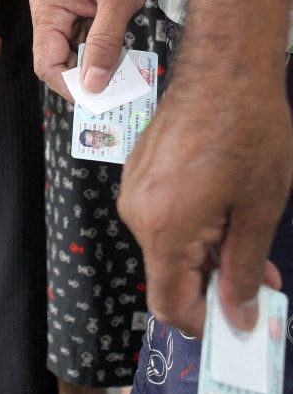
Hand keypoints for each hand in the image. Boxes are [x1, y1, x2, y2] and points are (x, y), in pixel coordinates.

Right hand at [30, 0, 159, 99]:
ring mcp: (64, 9)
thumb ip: (104, 44)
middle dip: (83, 79)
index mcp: (48, 8)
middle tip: (114, 94)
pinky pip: (85, 39)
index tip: (98, 99)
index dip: (69, 85)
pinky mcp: (80, 7)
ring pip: (73, 52)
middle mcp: (49, 11)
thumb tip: (92, 85)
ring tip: (121, 78)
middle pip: (57, 61)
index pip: (47, 63)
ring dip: (95, 66)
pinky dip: (101, 51)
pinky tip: (120, 58)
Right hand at [118, 74, 290, 337]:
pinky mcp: (139, 172)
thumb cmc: (246, 131)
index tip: (236, 324)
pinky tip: (225, 209)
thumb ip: (243, 269)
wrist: (223, 69)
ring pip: (167, 245)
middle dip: (213, 284)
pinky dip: (192, 226)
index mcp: (164, 228)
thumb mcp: (258, 209)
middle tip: (258, 280)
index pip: (169, 304)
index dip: (203, 323)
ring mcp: (134, 189)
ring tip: (246, 236)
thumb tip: (236, 315)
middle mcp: (138, 212)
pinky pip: (162, 215)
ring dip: (206, 253)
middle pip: (169, 274)